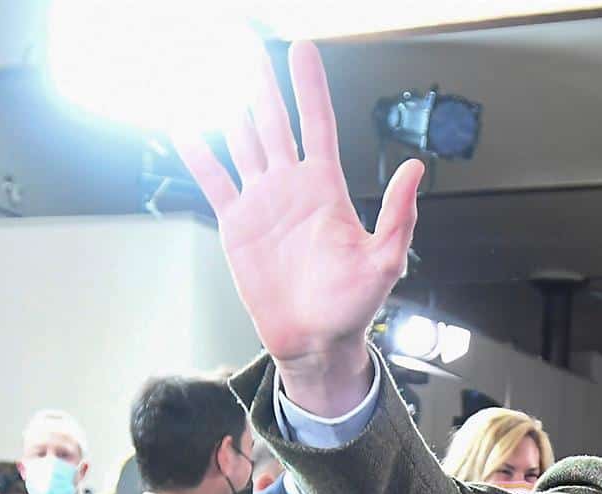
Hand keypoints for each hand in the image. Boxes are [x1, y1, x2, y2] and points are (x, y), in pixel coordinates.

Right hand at [176, 42, 425, 416]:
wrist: (314, 341)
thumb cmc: (353, 306)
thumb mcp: (385, 261)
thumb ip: (399, 214)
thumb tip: (415, 169)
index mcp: (327, 189)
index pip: (317, 123)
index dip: (309, 86)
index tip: (302, 49)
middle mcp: (292, 187)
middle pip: (274, 122)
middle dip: (262, 83)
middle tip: (249, 44)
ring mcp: (262, 202)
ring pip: (243, 143)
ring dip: (231, 110)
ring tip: (218, 74)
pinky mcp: (237, 224)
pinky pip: (214, 181)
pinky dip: (199, 155)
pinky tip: (186, 129)